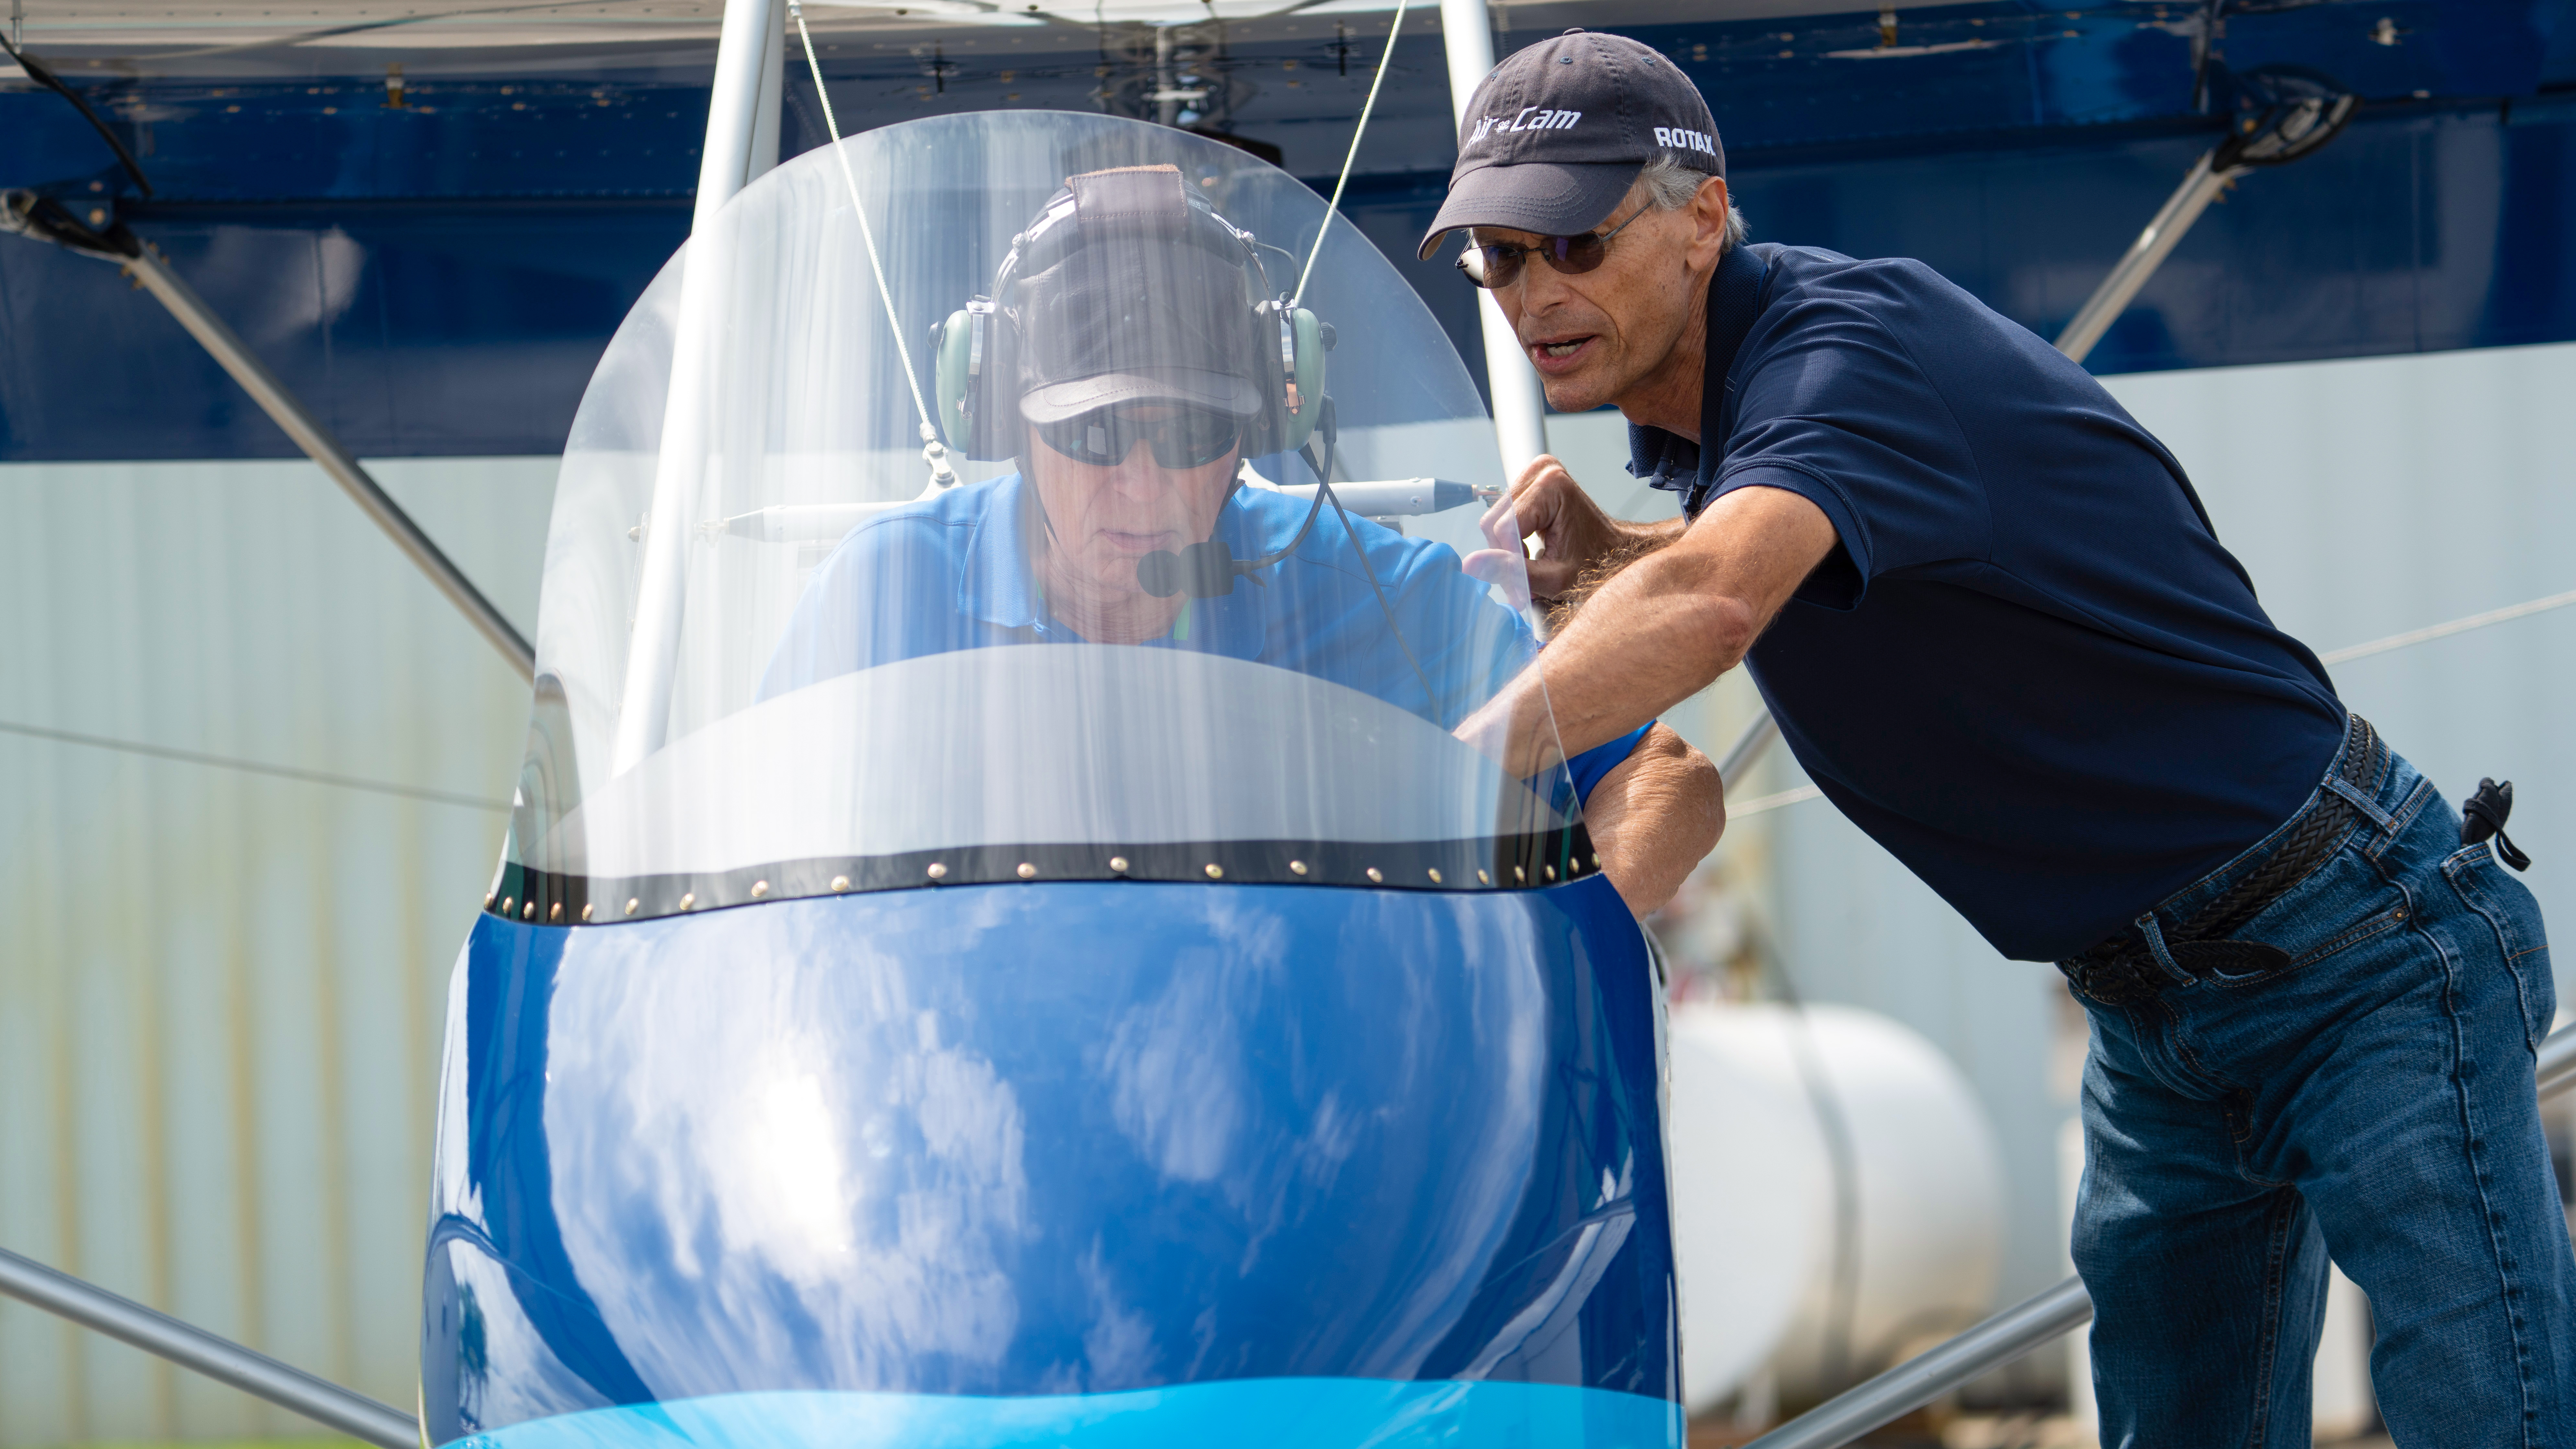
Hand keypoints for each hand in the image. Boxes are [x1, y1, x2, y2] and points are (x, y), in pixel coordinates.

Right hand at [1461, 454, 1630, 605]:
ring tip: (1532, 564)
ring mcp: (1536, 472)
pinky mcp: (1529, 481)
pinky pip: (1503, 515)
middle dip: (1507, 555)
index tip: (1524, 585)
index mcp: (1552, 486)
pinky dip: (1513, 539)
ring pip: (1495, 521)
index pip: (1503, 529)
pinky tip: (1531, 549)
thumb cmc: (1597, 562)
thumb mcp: (1556, 578)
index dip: (1510, 562)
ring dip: (1509, 549)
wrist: (1615, 550)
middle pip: (1495, 522)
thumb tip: (1471, 564)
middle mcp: (1543, 470)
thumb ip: (1513, 572)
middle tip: (1526, 579)